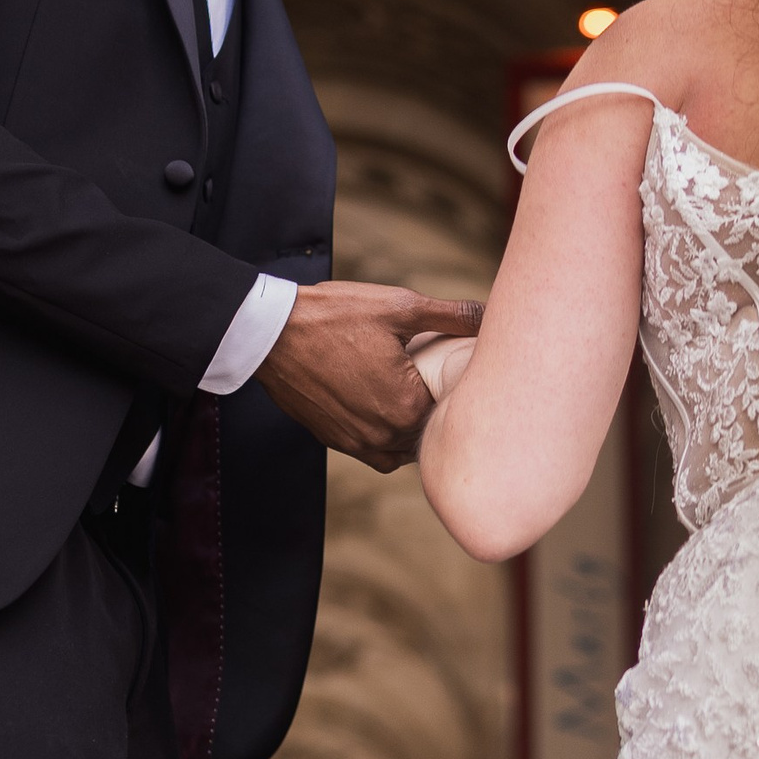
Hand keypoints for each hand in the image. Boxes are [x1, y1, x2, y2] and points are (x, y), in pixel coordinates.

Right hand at [256, 282, 482, 469]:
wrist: (271, 334)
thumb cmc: (333, 317)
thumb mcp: (398, 306)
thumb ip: (450, 315)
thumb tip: (488, 315)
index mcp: (407, 405)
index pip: (452, 407)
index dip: (457, 387)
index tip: (455, 367)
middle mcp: (384, 435)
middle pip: (428, 429)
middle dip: (436, 407)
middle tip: (437, 378)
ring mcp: (357, 442)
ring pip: (403, 446)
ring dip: (412, 426)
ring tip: (413, 394)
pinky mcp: (335, 441)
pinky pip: (374, 452)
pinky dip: (386, 437)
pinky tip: (387, 409)